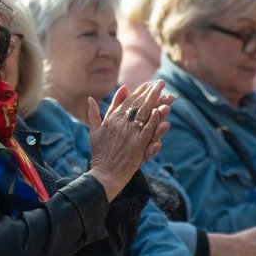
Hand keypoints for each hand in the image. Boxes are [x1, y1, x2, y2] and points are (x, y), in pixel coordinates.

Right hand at [88, 81, 172, 200]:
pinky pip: (147, 131)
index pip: (128, 101)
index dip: (140, 92)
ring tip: (166, 94)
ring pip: (145, 115)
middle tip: (160, 83)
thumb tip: (90, 98)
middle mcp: (121, 124)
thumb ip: (94, 114)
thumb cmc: (99, 153)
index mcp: (112, 119)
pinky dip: (154, 121)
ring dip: (156, 103)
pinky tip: (161, 112)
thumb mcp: (94, 131)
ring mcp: (130, 135)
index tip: (149, 84)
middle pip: (139, 105)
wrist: (104, 173)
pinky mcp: (138, 146)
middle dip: (151, 92)